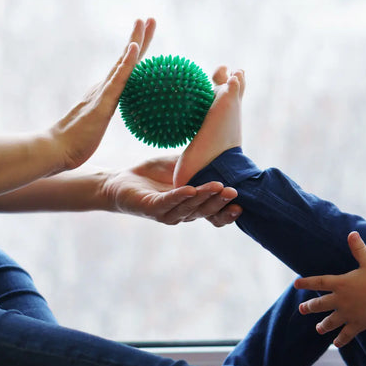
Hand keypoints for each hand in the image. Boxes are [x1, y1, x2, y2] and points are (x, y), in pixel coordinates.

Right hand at [49, 18, 155, 171]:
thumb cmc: (78, 143)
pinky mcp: (102, 102)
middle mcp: (104, 86)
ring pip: (123, 63)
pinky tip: (135, 48)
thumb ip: (106, 116)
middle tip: (150, 19)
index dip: (137, 52)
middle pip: (127, 58)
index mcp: (106, 92)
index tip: (147, 34)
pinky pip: (118, 80)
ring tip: (144, 22)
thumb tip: (118, 116)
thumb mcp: (99, 126)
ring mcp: (102, 92)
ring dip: (135, 41)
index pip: (126, 68)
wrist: (57, 150)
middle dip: (139, 37)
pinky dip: (127, 62)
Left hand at [103, 155, 241, 225]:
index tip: (242, 204)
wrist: (122, 180)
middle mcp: (183, 213)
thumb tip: (227, 150)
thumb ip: (204, 163)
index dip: (228, 213)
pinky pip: (166, 203)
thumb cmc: (157, 175)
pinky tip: (189, 189)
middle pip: (206, 212)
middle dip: (220, 202)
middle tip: (234, 192)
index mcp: (194, 206)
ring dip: (204, 198)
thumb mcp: (186, 166)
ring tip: (218, 186)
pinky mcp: (150, 208)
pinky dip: (179, 197)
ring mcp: (167, 213)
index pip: (215, 215)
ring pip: (189, 208)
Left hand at [294, 231, 365, 347]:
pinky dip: (341, 340)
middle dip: (310, 307)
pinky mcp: (357, 324)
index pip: (319, 282)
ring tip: (318, 328)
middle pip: (320, 305)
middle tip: (302, 309)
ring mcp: (348, 314)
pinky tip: (336, 343)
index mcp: (341, 284)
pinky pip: (346, 335)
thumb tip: (352, 233)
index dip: (306, 283)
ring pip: (330, 322)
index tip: (296, 284)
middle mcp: (341, 300)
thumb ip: (358, 248)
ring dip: (323, 326)